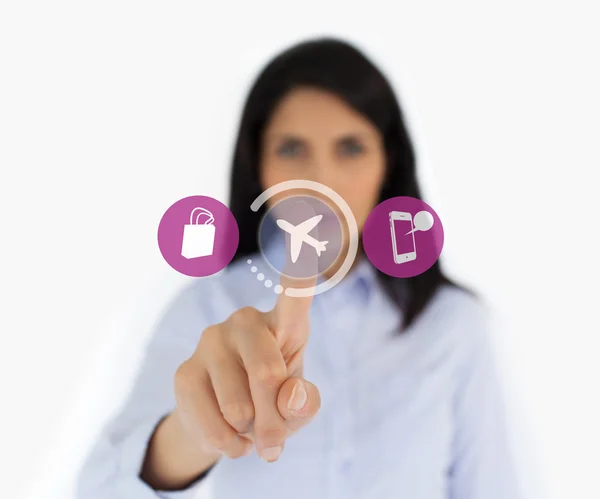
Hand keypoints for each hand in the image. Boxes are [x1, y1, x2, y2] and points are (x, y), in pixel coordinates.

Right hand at [173, 243, 320, 462]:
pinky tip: (231, 438)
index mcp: (284, 326)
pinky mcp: (184, 370)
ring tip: (251, 430)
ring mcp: (211, 341)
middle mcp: (246, 323)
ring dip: (250, 432)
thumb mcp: (299, 411)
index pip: (294, 296)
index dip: (300, 267)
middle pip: (267, 370)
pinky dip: (227, 442)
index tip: (306, 223)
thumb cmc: (274, 406)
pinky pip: (210, 418)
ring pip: (239, 402)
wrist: (229, 428)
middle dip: (274, 416)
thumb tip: (291, 394)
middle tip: (276, 442)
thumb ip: (305, 403)